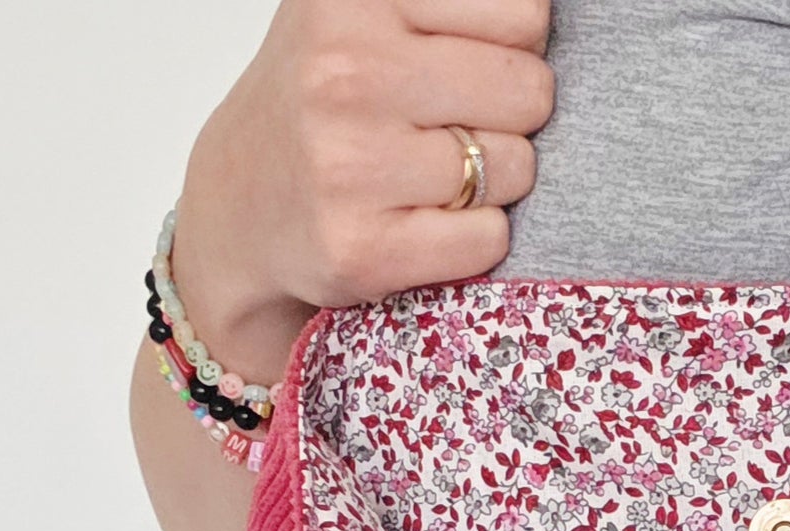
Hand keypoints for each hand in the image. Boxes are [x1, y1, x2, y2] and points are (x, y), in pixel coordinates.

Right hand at [168, 0, 556, 382]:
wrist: (241, 203)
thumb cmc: (326, 100)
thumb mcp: (365, 10)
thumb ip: (450, 5)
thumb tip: (549, 14)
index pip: (524, 12)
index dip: (516, 47)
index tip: (469, 66)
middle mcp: (346, 71)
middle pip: (530, 90)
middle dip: (512, 116)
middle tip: (458, 126)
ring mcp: (350, 163)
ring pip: (515, 168)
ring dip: (495, 182)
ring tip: (434, 175)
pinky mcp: (362, 247)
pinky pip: (490, 239)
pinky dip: (478, 239)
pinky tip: (430, 222)